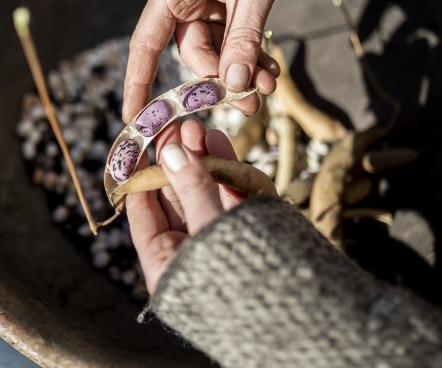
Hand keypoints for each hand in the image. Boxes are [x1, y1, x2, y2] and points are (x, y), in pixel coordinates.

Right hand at [123, 0, 289, 120]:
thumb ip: (243, 37)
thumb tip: (235, 85)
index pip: (146, 45)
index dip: (137, 84)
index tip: (134, 118)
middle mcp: (179, 1)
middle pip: (192, 56)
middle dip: (222, 80)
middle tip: (253, 101)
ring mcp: (199, 8)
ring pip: (214, 55)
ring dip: (241, 72)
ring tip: (269, 82)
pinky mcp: (219, 12)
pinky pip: (229, 45)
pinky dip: (247, 58)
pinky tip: (268, 68)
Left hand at [126, 119, 248, 293]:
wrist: (301, 315)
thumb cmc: (243, 284)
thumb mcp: (210, 232)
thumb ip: (193, 190)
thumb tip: (170, 151)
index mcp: (165, 265)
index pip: (144, 212)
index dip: (141, 174)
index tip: (140, 143)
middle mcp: (188, 254)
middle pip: (176, 198)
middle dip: (176, 160)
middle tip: (174, 126)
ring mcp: (219, 244)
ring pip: (205, 193)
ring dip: (201, 159)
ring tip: (196, 128)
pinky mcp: (248, 235)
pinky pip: (232, 199)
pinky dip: (227, 171)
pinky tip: (219, 143)